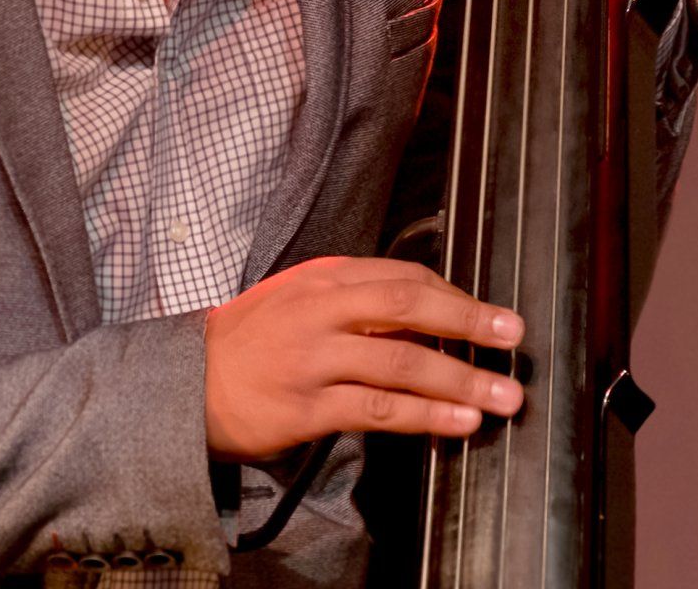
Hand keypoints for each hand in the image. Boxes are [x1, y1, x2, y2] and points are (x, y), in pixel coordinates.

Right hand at [203, 255, 525, 461]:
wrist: (186, 385)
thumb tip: (421, 314)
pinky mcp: (307, 408)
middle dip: (468, 320)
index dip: (452, 295)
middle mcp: (320, 311)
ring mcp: (313, 360)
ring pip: (400, 362)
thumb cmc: (249, 342)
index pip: (401, 276)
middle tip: (511, 335)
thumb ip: (352, 300)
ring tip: (501, 395)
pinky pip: (377, 410)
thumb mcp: (296, 299)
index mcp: (321, 278)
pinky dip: (424, 415)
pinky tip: (458, 422)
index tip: (488, 314)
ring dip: (460, 379)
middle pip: (407, 306)